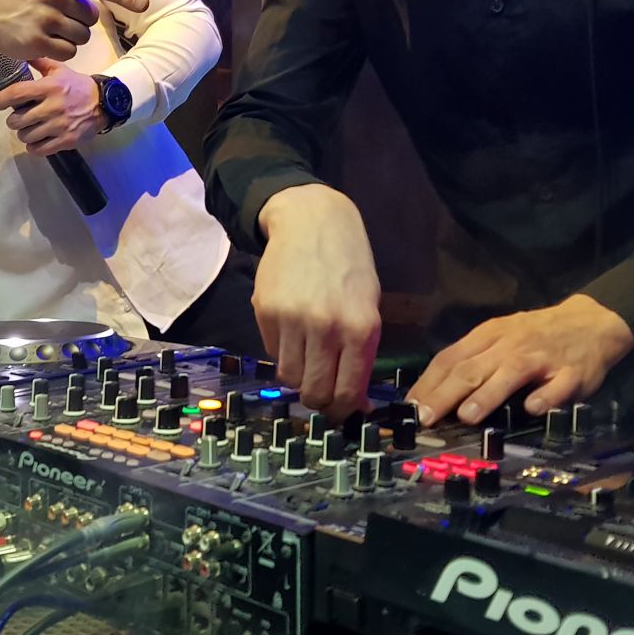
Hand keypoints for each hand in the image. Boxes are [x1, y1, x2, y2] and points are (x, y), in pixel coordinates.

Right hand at [0, 0, 147, 60]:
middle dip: (78, 18)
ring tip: (49, 25)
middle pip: (90, 17)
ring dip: (71, 36)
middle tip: (55, 12)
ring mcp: (42, 19)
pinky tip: (44, 40)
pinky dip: (61, 49)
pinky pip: (69, 52)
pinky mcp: (35, 42)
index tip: (144, 1)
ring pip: (82, 36)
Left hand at [0, 59, 101, 155]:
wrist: (105, 103)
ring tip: (30, 128)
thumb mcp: (61, 70)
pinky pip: (38, 149)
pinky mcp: (66, 141)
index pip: (16, 94)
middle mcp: (52, 107)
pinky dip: (33, 146)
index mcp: (49, 87)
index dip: (1, 100)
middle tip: (19, 117)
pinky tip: (37, 140)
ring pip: (25, 136)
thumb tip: (21, 53)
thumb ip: (40, 62)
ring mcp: (59, 126)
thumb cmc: (78, 86)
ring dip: (24, 133)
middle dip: (14, 120)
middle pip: (16, 120)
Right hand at [254, 185, 380, 418]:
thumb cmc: (349, 267)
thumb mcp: (368, 308)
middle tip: (321, 392)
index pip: (346, 393)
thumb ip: (361, 355)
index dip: (342, 411)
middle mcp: (326, 327)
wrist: (312, 222)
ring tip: (307, 357)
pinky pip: (272, 352)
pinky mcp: (265, 311)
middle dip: (318, 400)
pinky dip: (283, 350)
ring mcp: (292, 320)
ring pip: (289, 377)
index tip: (341, 413)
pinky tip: (293, 329)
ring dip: (298, 375)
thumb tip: (354, 402)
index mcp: (360, 329)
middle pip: (314, 392)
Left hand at [408, 294, 633, 426]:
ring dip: (488, 394)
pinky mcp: (572, 373)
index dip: (429, 383)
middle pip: (473, 368)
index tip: (410, 407)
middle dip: (446, 393)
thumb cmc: (535, 334)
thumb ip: (470, 360)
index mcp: (489, 336)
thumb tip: (431, 391)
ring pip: (511, 373)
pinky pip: (557, 386)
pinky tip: (532, 409)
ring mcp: (542, 357)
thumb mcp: (499, 337)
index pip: (451, 358)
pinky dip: (545, 397)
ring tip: (467, 416)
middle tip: (427, 417)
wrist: (591, 321)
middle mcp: (511, 345)